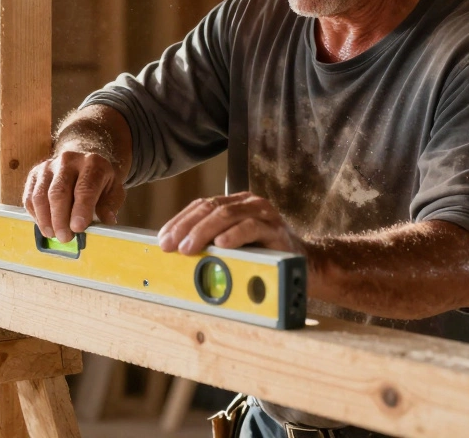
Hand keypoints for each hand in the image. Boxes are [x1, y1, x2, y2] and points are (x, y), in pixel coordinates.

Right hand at [23, 151, 125, 242]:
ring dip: (46, 220)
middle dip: (60, 219)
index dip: (81, 209)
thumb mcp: (113, 190)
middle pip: (58, 192)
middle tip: (65, 238)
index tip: (78, 228)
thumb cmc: (99, 182)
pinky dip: (36, 215)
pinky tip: (45, 225)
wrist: (83, 163)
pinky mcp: (35, 174)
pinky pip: (30, 197)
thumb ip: (110, 204)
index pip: (85, 188)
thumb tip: (107, 220)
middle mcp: (68, 160)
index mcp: (93, 163)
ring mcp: (48, 166)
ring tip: (53, 234)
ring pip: (40, 196)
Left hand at [157, 192, 303, 255]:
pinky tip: (220, 245)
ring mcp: (264, 214)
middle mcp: (248, 204)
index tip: (162, 239)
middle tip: (170, 246)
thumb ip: (211, 244)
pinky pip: (252, 228)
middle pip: (210, 208)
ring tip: (188, 248)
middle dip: (186, 227)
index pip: (201, 206)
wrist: (305, 265)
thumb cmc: (264, 256)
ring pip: (227, 214)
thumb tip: (176, 253)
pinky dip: (234, 236)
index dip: (179, 221)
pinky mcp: (277, 230)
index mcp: (235, 204)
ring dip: (203, 232)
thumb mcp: (233, 247)